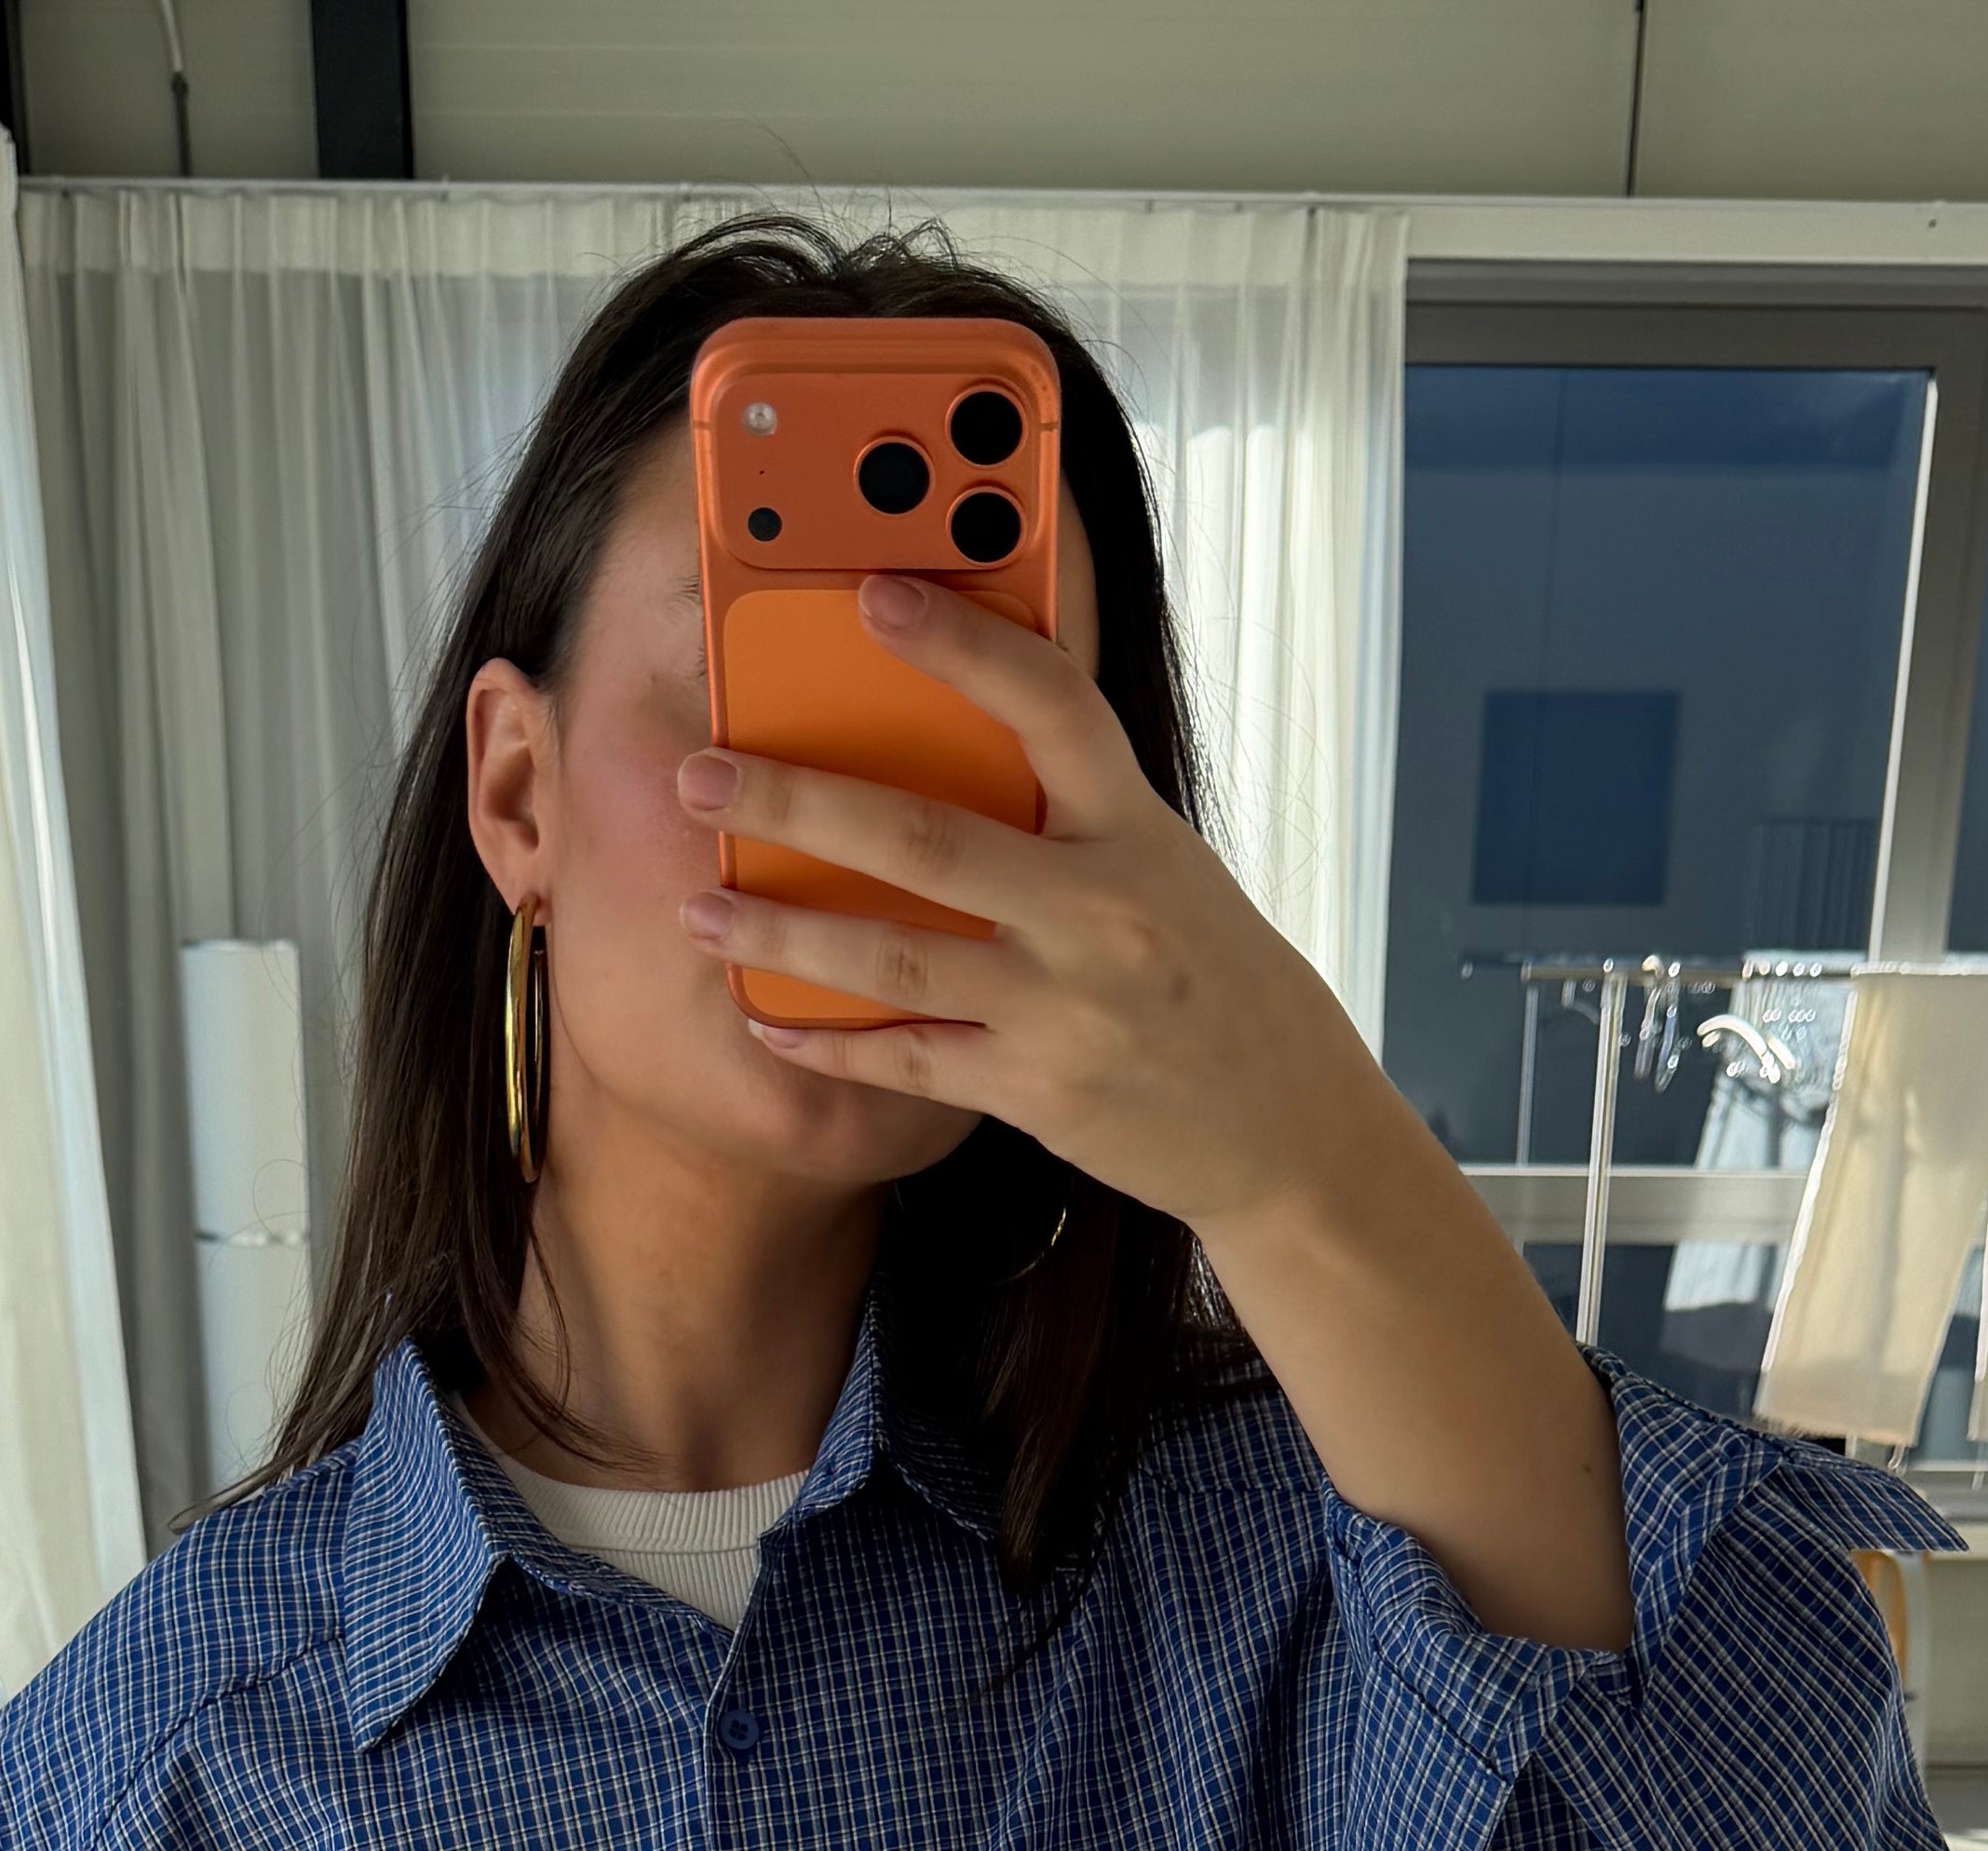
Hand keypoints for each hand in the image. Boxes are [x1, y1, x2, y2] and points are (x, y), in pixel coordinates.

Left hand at [673, 580, 1375, 1256]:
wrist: (1286, 1122)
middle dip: (797, 804)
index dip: (962, 641)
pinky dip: (832, 1043)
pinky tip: (768, 1022)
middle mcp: (1100, 911)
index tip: (873, 591)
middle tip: (702, 776)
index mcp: (1135, 828)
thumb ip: (1071, 807)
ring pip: (894, 960)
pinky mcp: (1039, 1091)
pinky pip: (910, 1063)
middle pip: (923, 840)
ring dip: (783, 936)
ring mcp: (1065, 1007)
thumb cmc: (1211, 974)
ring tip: (701, 913)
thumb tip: (951, 733)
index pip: (1050, 703)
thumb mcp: (1163, 865)